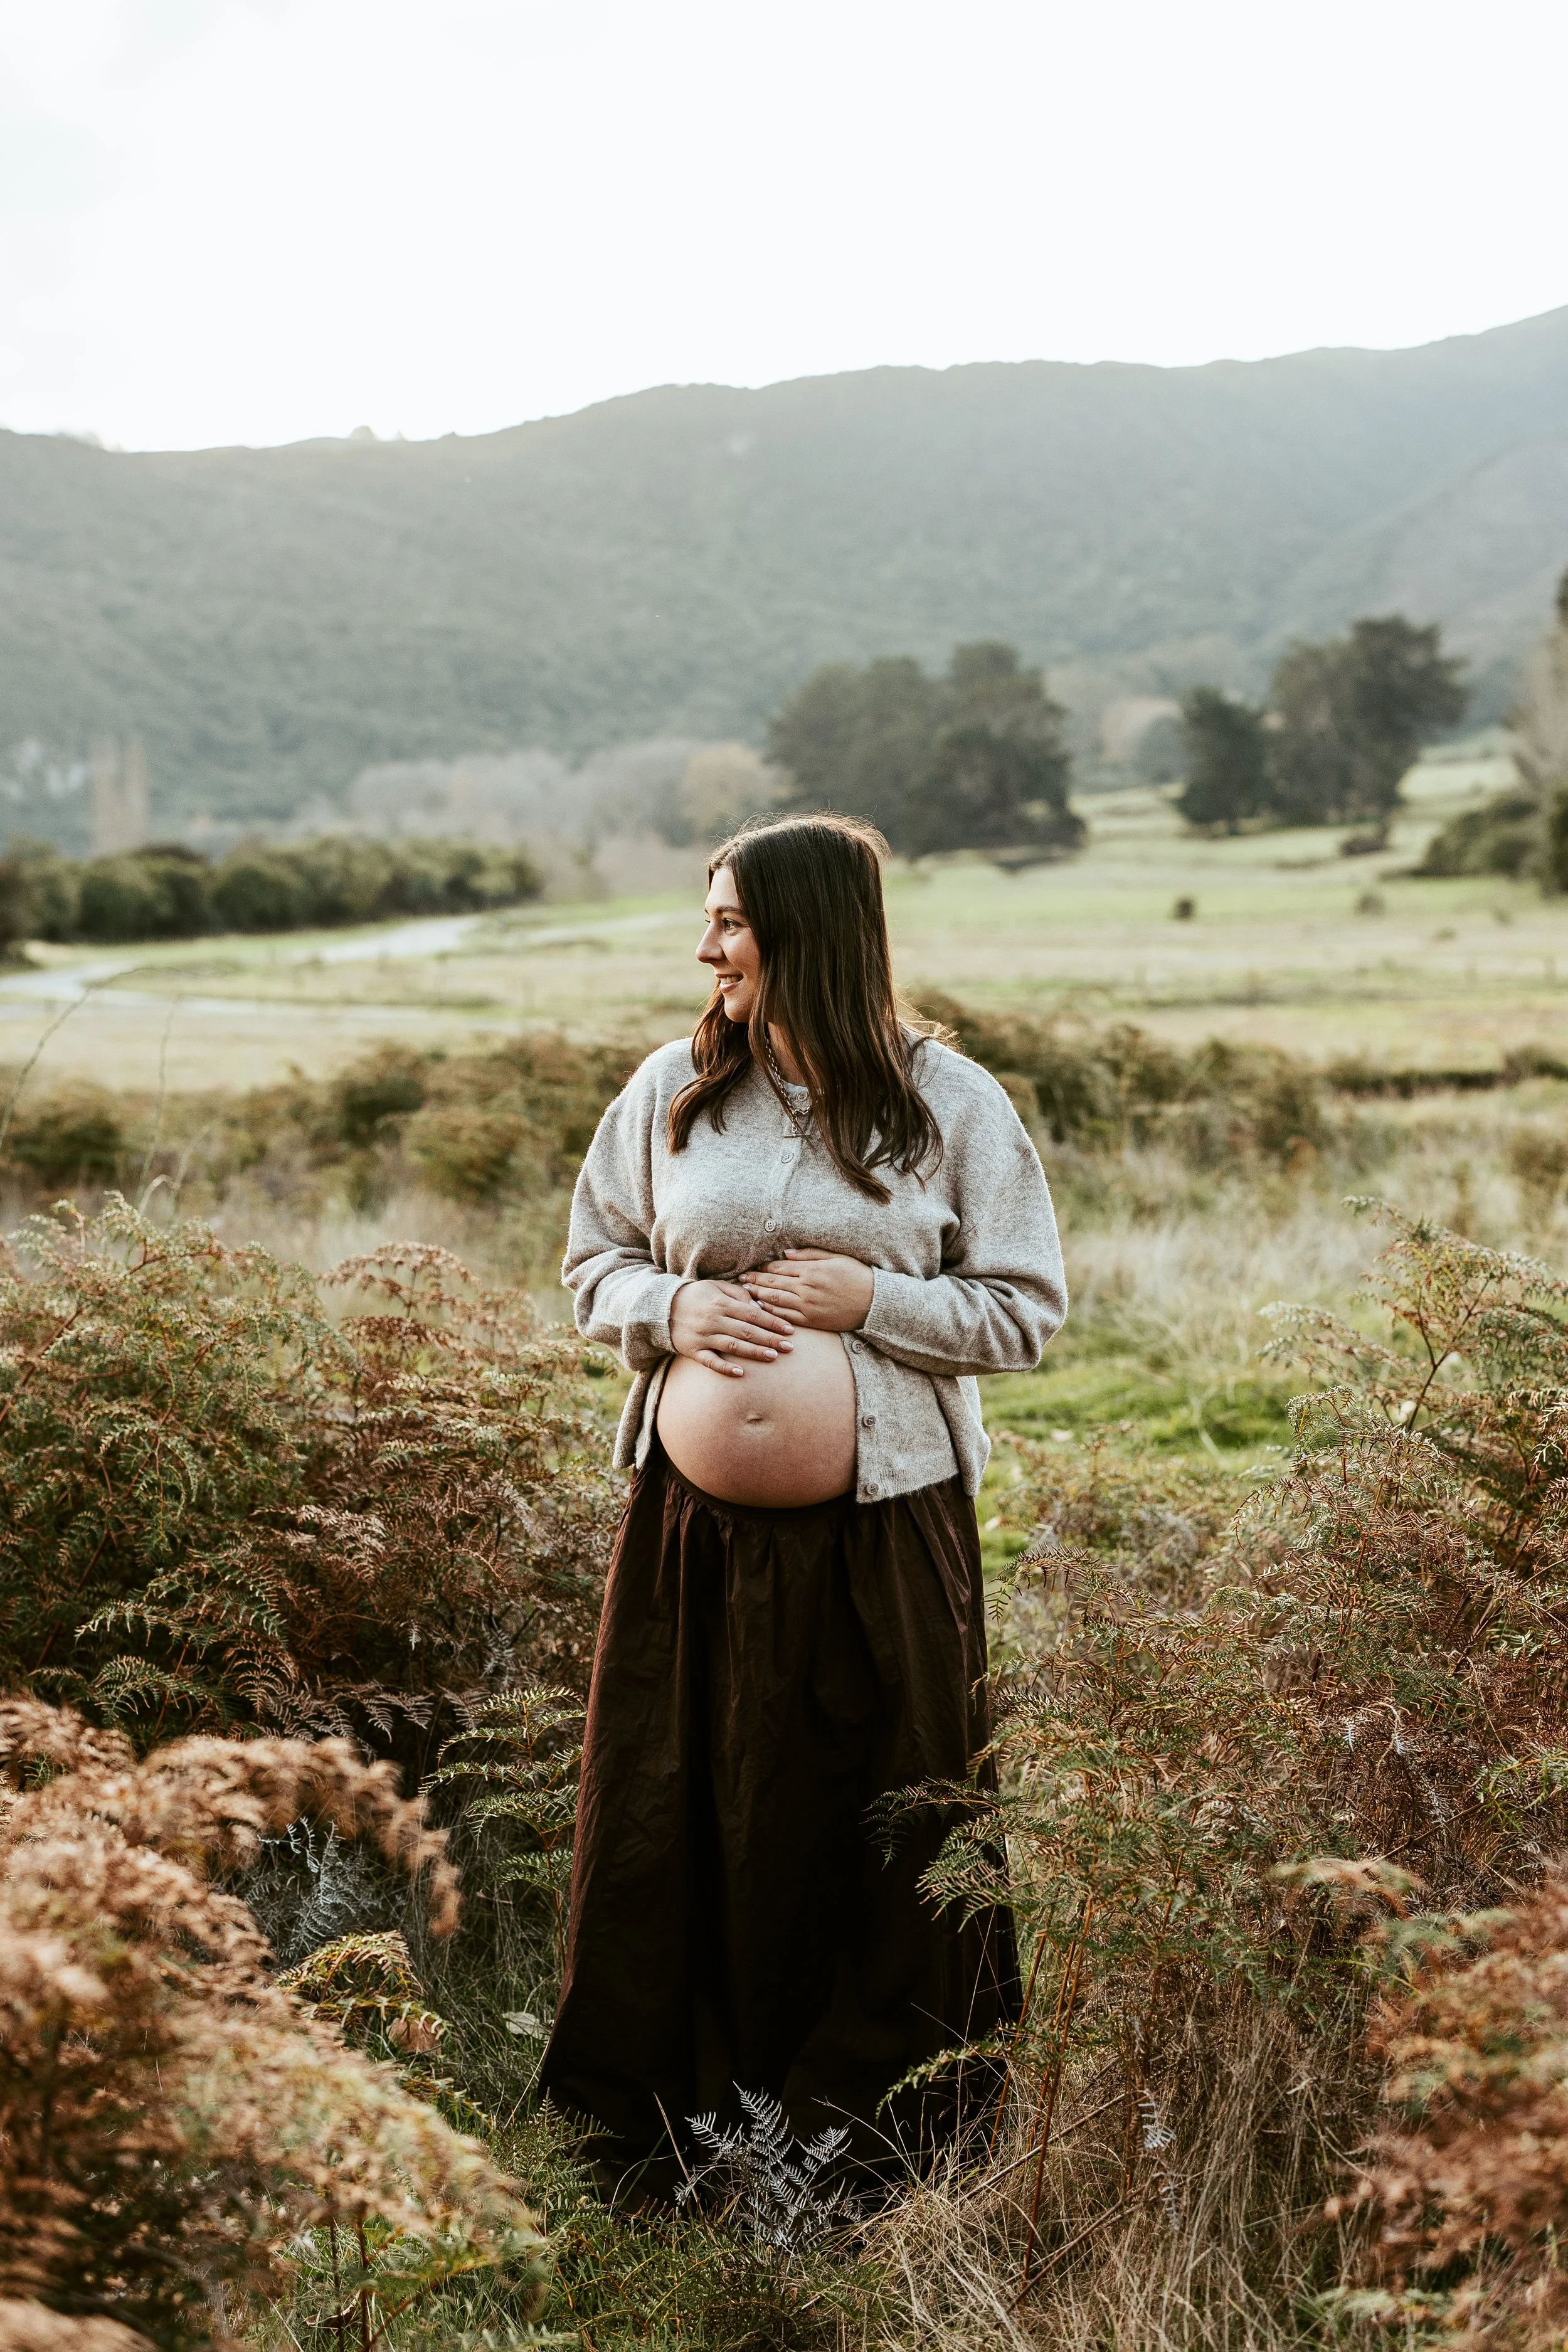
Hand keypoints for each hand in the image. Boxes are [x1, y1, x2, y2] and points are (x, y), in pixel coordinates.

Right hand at [669, 1279, 795, 1377]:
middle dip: (769, 1339)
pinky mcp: (693, 1351)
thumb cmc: (694, 1295)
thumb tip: (759, 1305)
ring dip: (753, 1352)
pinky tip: (740, 1373)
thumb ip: (738, 1294)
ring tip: (773, 1356)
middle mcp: (713, 1320)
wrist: (661, 1307)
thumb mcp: (715, 1286)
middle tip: (789, 1347)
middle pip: (747, 1331)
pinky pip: (710, 1362)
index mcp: (721, 1303)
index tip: (789, 1329)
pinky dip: (725, 1368)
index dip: (772, 1322)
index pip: (753, 1314)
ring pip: (732, 1346)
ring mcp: (703, 1337)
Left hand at [745, 1249, 874, 1333]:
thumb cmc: (857, 1276)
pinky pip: (785, 1316)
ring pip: (775, 1299)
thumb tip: (785, 1253)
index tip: (753, 1266)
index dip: (764, 1267)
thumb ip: (809, 1254)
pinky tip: (761, 1308)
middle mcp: (807, 1288)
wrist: (874, 1303)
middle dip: (755, 1280)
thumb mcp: (836, 1258)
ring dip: (758, 1295)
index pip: (780, 1267)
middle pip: (773, 1282)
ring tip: (745, 1292)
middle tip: (741, 1279)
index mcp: (812, 1270)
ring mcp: (808, 1306)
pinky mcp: (811, 1321)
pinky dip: (771, 1311)